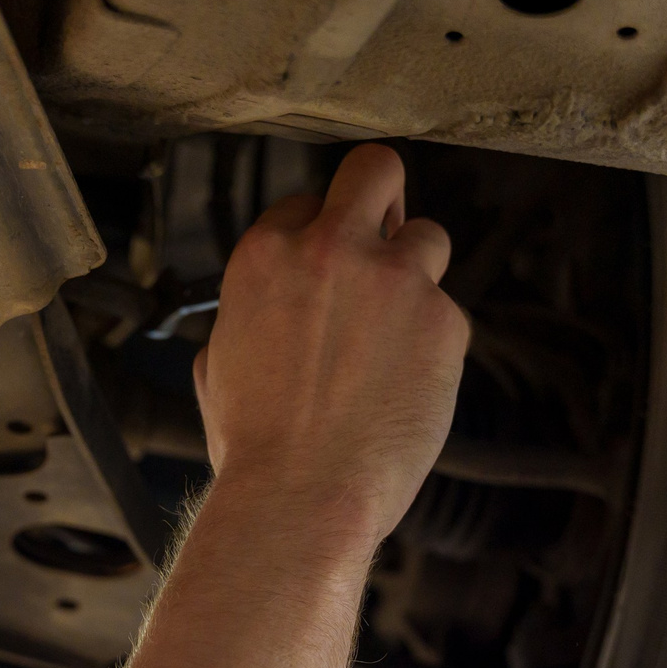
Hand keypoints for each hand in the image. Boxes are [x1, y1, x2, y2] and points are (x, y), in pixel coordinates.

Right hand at [193, 144, 469, 551]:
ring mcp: (395, 280)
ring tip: (398, 330)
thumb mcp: (218, 366)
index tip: (329, 267)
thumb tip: (260, 314)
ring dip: (418, 273)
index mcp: (267, 255)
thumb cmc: (255, 448)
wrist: (301, 499)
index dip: (320, 235)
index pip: (307, 203)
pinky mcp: (445, 320)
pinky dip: (433, 343)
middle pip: (375, 168)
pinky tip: (407, 385)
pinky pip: (449, 313)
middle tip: (387, 228)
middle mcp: (332, 250)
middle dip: (383, 193)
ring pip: (429, 237)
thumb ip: (246, 317)